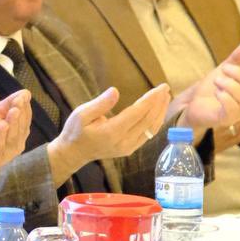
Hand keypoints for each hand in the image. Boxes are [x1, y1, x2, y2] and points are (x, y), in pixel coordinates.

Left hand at [0, 92, 30, 185]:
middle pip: (20, 129)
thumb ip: (7, 105)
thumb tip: (25, 92)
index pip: (25, 121)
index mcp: (17, 135)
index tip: (24, 95)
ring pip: (11, 138)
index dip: (25, 108)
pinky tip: (2, 125)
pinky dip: (0, 136)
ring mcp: (3, 154)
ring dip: (13, 123)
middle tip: (19, 101)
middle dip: (20, 114)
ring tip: (13, 110)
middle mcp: (14, 146)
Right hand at [49, 84, 170, 183]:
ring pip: (151, 128)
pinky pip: (148, 134)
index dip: (151, 99)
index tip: (161, 87)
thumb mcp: (81, 114)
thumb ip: (100, 103)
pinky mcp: (130, 149)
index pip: (138, 113)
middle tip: (165, 88)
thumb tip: (115, 90)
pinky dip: (156, 121)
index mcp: (111, 132)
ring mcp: (129, 147)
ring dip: (160, 112)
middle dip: (159, 103)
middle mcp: (124, 141)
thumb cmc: (75, 131)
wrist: (74, 153)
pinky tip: (158, 112)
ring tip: (165, 98)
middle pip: (148, 120)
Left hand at [177, 41, 239, 140]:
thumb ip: (236, 58)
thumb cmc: (211, 89)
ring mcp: (239, 112)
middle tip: (224, 68)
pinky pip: (232, 108)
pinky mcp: (227, 119)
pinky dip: (225, 97)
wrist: (193, 104)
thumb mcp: (223, 70)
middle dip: (238, 73)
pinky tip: (217, 92)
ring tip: (217, 80)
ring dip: (229, 84)